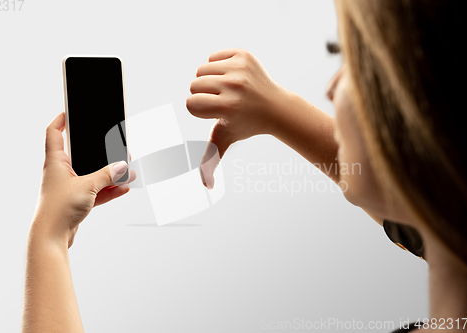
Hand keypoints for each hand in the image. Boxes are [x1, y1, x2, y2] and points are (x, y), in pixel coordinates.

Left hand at [31, 112, 135, 247]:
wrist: (51, 237)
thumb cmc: (58, 208)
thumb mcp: (88, 186)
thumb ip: (107, 175)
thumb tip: (122, 167)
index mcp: (55, 161)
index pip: (54, 133)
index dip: (61, 120)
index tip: (70, 111)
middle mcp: (61, 172)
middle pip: (80, 153)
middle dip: (98, 150)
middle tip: (112, 145)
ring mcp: (69, 187)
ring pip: (92, 174)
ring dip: (108, 173)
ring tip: (126, 171)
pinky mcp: (76, 201)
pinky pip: (96, 191)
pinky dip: (109, 189)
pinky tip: (123, 188)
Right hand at [187, 49, 285, 187]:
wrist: (275, 107)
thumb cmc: (246, 125)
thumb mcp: (226, 140)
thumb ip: (211, 160)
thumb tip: (206, 186)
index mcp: (227, 107)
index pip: (191, 104)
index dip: (201, 110)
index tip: (218, 113)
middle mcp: (234, 86)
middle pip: (194, 85)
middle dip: (204, 95)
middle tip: (223, 101)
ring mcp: (239, 68)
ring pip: (201, 70)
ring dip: (210, 80)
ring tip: (227, 90)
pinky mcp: (243, 55)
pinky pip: (214, 56)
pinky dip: (219, 65)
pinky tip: (233, 78)